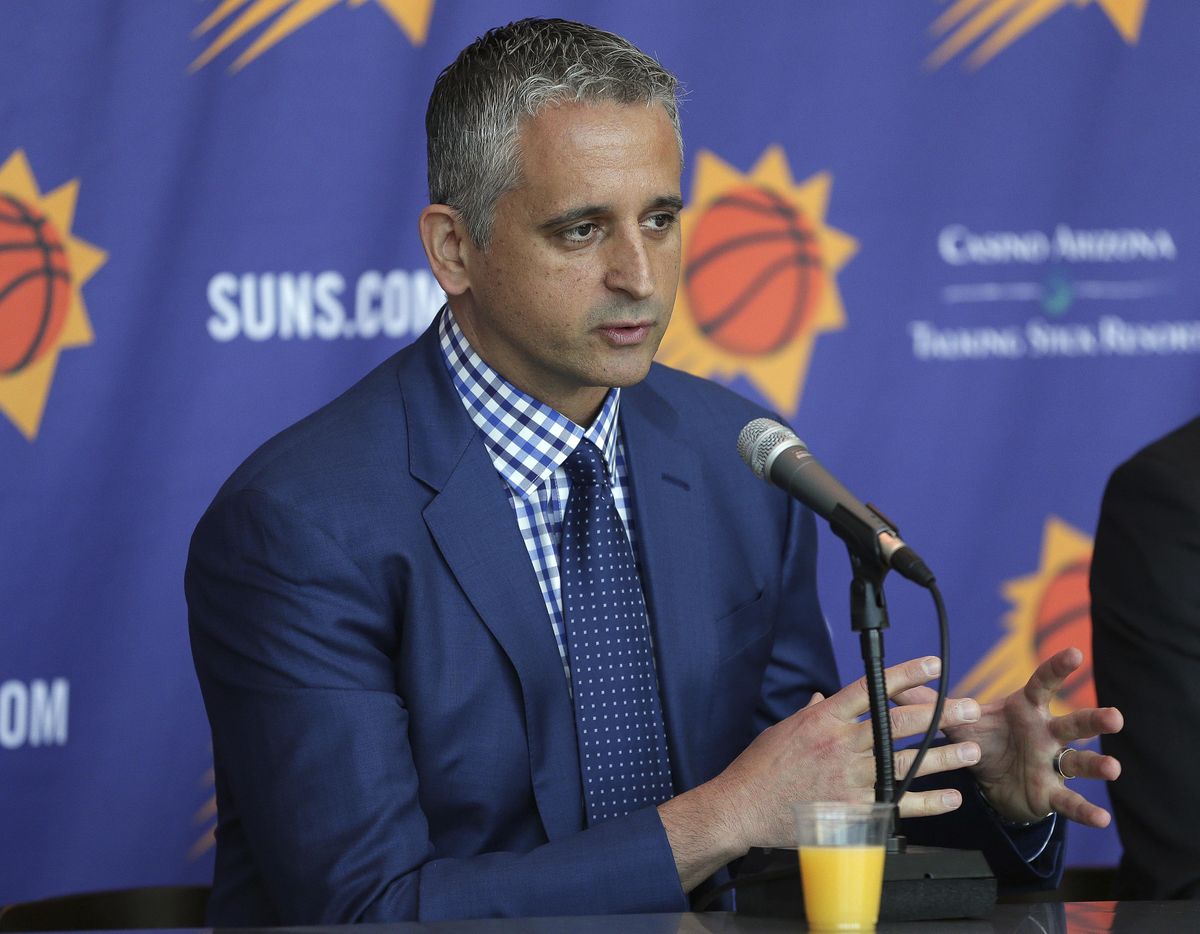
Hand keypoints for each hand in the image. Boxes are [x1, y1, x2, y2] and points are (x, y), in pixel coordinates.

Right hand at [712, 656, 982, 849]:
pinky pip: (898, 804)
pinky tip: (950, 797)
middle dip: (939, 714)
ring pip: (905, 763)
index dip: (905, 675)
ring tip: (971, 750)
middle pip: (899, 724)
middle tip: (969, 708)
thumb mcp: (783, 730)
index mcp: (824, 719)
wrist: (743, 807)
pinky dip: (927, 802)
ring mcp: (848, 777)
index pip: (871, 689)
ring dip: (943, 756)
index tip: (932, 665)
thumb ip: (810, 714)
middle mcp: (840, 744)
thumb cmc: (759, 768)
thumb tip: (822, 699)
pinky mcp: (852, 809)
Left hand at [907, 647, 1122, 826]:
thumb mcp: (958, 721)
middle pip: (1072, 722)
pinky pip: (1069, 801)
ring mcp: (1052, 763)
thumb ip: (930, 702)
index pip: (1042, 684)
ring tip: (1114, 766)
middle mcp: (1045, 733)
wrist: (990, 782)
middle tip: (1115, 717)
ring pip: (1079, 761)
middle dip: (1093, 718)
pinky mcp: (1050, 792)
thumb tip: (894, 680)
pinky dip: (1084, 810)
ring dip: (1097, 763)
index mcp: (1023, 710)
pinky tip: (1101, 818)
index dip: (1057, 668)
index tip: (1075, 653)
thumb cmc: (982, 741)